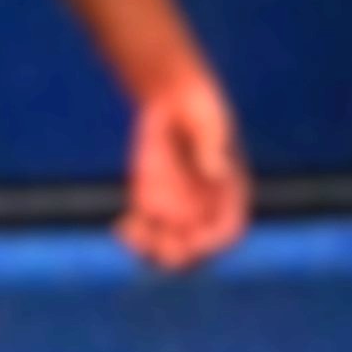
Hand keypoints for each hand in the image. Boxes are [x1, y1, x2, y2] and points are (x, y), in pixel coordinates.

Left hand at [120, 66, 250, 269]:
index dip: (211, 244)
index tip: (192, 241)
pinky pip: (143, 230)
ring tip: (132, 234)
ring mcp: (177, 208)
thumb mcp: (209, 123)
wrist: (173, 96)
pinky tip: (121, 227)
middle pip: (195, 249)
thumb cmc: (200, 106)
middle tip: (160, 244)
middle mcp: (205, 208)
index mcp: (230, 194)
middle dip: (178, 256)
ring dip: (150, 252)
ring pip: (166, 247)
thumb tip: (215, 172)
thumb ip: (212, 147)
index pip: (226, 232)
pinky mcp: (150, 201)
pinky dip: (132, 237)